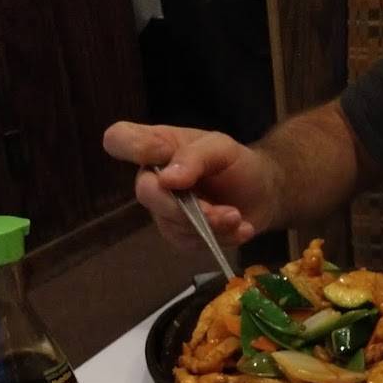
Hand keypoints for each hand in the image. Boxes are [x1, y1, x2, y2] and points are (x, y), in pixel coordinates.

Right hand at [102, 122, 278, 250]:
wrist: (263, 195)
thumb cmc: (238, 165)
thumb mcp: (223, 148)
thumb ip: (195, 156)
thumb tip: (166, 179)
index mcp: (157, 145)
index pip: (119, 139)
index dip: (132, 147)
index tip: (163, 153)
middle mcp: (153, 178)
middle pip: (146, 192)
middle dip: (185, 205)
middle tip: (221, 208)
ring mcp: (164, 210)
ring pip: (172, 224)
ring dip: (211, 224)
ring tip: (237, 217)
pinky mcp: (180, 236)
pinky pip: (189, 243)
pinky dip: (220, 238)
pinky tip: (239, 229)